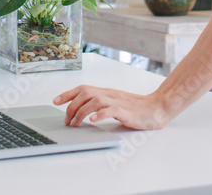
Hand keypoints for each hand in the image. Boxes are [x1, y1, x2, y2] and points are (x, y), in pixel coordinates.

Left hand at [54, 85, 171, 129]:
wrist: (157, 108)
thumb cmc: (136, 108)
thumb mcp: (114, 103)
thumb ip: (101, 105)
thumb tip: (82, 112)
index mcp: (106, 92)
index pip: (83, 88)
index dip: (67, 93)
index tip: (55, 101)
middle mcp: (109, 94)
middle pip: (85, 93)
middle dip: (71, 106)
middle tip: (66, 120)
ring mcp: (118, 102)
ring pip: (95, 101)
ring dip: (81, 112)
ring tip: (75, 123)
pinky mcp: (126, 111)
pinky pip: (111, 110)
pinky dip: (100, 115)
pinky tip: (93, 121)